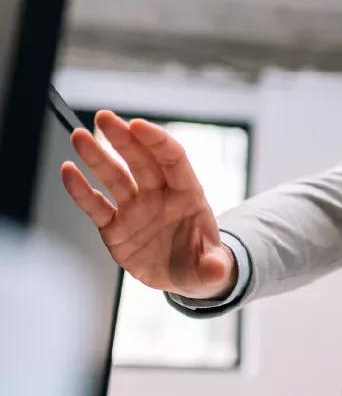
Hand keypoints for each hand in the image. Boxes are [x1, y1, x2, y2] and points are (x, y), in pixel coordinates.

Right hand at [60, 110, 234, 298]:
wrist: (183, 277)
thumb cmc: (201, 262)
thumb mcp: (211, 269)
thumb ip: (213, 267)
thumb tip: (219, 272)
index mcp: (188, 196)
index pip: (173, 160)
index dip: (157, 142)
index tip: (138, 125)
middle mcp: (159, 196)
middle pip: (141, 161)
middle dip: (123, 138)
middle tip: (104, 117)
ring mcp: (135, 209)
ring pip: (114, 177)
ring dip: (96, 156)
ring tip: (79, 135)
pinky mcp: (114, 227)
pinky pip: (96, 206)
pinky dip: (81, 190)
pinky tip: (68, 171)